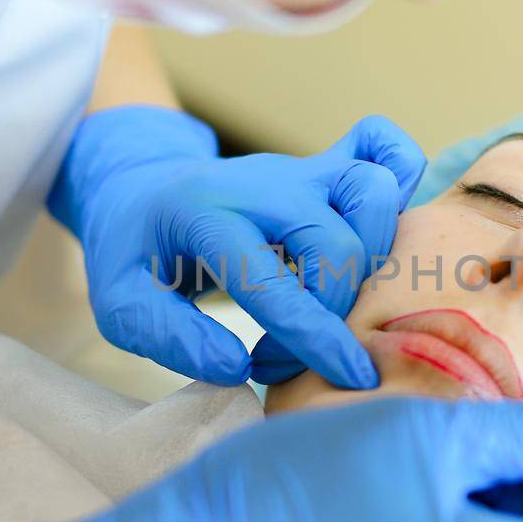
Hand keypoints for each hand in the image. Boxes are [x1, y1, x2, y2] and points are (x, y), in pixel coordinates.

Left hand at [49, 106, 424, 387]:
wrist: (139, 189)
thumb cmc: (134, 254)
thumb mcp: (119, 305)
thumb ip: (170, 338)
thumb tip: (236, 367)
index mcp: (204, 213)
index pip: (271, 278)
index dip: (313, 335)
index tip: (347, 377)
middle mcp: (263, 183)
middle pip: (337, 240)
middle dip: (332, 311)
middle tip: (286, 355)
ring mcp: (299, 169)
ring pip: (372, 188)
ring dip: (375, 254)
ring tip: (335, 299)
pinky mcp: (323, 166)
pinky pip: (383, 144)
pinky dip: (402, 177)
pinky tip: (381, 231)